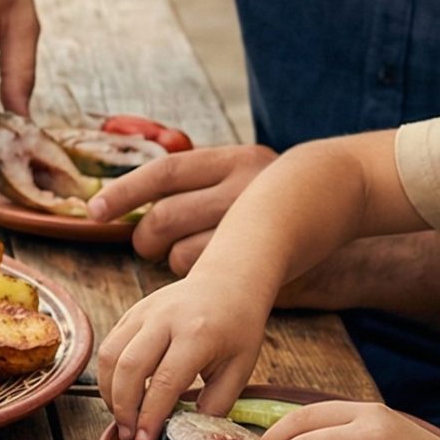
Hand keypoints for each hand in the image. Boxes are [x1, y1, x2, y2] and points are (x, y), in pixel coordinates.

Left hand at [88, 143, 277, 272]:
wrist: (345, 204)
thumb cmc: (275, 193)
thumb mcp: (241, 171)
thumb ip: (197, 182)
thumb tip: (126, 200)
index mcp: (234, 160)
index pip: (164, 173)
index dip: (123, 192)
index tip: (94, 210)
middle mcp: (245, 188)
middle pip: (166, 217)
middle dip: (146, 236)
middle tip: (148, 244)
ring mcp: (257, 228)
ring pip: (183, 254)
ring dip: (173, 261)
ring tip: (188, 256)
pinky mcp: (266, 263)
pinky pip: (209, 278)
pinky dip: (198, 280)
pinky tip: (211, 272)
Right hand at [96, 275, 272, 439]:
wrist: (228, 283)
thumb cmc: (238, 328)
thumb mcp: (240, 369)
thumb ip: (215, 403)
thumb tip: (187, 432)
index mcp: (197, 335)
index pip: (165, 382)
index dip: (150, 415)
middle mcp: (164, 320)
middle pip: (129, 368)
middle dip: (123, 407)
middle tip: (127, 435)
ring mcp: (143, 313)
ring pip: (109, 355)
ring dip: (109, 392)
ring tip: (121, 417)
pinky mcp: (131, 312)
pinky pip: (109, 346)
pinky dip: (109, 374)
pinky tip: (120, 393)